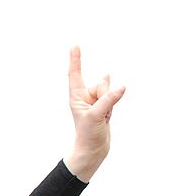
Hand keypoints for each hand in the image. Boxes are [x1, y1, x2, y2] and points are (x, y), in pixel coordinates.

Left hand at [64, 47, 124, 180]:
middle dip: (105, 96)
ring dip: (110, 104)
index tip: (74, 46)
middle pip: (101, 84)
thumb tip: (121, 87)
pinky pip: (114, 98)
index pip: (75, 75)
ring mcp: (95, 101)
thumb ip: (108, 100)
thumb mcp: (96, 116)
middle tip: (99, 114)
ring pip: (110, 90)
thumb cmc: (88, 135)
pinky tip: (107, 117)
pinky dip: (113, 107)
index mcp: (76, 97)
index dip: (76, 60)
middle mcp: (85, 97)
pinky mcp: (104, 106)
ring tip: (103, 117)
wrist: (93, 150)